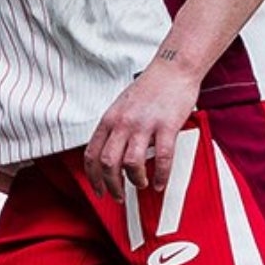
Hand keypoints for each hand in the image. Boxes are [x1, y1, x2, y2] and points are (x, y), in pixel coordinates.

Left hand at [83, 63, 201, 197]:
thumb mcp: (122, 106)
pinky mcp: (166, 126)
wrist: (173, 68)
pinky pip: (162, 158)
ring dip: (135, 180)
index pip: (91, 154)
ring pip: (131, 163)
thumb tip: (110, 153)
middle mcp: (123, 122)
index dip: (93, 177)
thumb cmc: (150, 87)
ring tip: (141, 184)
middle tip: (118, 196)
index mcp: (110, 118)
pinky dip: (161, 175)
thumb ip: (115, 128)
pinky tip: (161, 182)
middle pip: (108, 163)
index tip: (98, 190)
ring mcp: (144, 124)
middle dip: (111, 185)